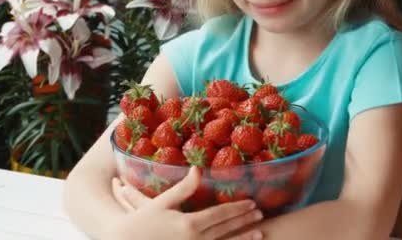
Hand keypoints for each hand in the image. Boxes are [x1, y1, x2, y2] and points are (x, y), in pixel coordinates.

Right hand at [108, 166, 263, 239]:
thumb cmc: (141, 223)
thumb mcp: (161, 202)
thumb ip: (183, 187)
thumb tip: (198, 169)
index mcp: (189, 224)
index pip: (220, 215)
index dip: (238, 209)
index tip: (252, 203)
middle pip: (226, 230)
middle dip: (244, 221)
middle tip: (260, 214)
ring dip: (243, 239)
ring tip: (260, 234)